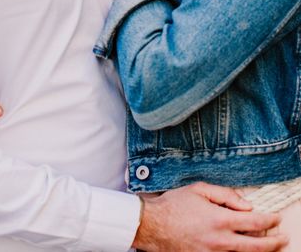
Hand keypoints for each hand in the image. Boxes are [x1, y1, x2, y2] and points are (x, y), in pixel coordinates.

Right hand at [133, 182, 286, 251]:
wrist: (153, 226)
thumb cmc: (175, 205)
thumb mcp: (200, 190)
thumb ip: (226, 195)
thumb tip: (247, 205)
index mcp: (220, 220)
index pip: (254, 223)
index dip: (269, 221)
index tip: (276, 219)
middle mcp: (220, 241)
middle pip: (256, 247)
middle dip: (273, 243)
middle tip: (282, 238)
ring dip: (257, 251)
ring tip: (266, 246)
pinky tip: (242, 249)